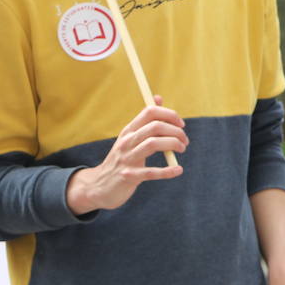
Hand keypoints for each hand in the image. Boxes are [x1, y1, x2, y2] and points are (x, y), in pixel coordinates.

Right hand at [66, 96, 186, 214]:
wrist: (99, 187)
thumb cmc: (122, 159)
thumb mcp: (131, 138)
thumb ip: (146, 120)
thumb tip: (158, 98)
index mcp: (128, 130)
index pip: (150, 112)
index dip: (169, 114)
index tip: (181, 124)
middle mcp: (126, 142)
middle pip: (155, 127)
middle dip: (176, 131)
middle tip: (185, 140)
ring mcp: (127, 159)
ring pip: (153, 144)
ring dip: (173, 145)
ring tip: (181, 149)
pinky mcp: (129, 177)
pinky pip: (151, 172)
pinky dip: (167, 170)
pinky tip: (178, 169)